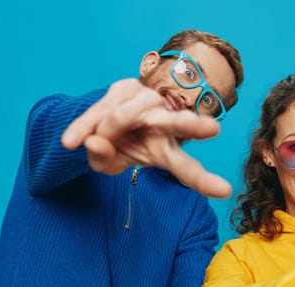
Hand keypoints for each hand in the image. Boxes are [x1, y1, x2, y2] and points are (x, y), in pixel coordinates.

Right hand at [61, 78, 231, 197]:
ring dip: (102, 133)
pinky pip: (99, 109)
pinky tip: (70, 141)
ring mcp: (146, 102)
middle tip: (212, 128)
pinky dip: (82, 126)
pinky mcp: (125, 87)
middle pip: (178, 125)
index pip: (186, 168)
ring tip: (91, 141)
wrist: (106, 116)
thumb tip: (93, 142)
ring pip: (122, 118)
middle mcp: (164, 124)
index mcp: (167, 150)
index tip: (224, 191)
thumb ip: (104, 160)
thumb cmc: (118, 145)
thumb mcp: (110, 163)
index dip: (203, 181)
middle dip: (193, 125)